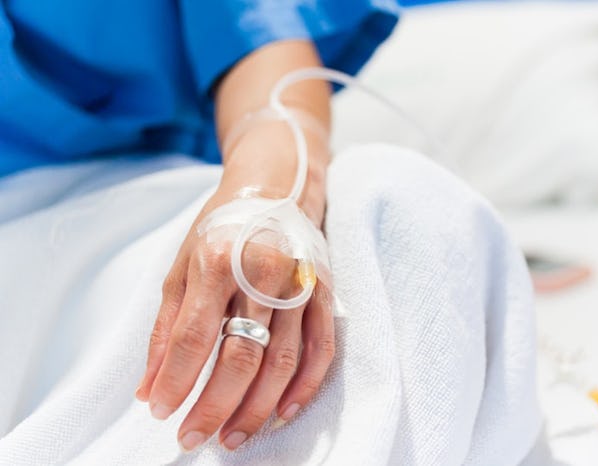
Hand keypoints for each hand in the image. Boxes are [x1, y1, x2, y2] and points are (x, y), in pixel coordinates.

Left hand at [135, 128, 333, 451]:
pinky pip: (321, 349)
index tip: (161, 414)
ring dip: (257, 408)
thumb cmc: (222, 228)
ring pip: (282, 361)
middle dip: (214, 406)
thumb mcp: (181, 266)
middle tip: (193, 439)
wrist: (277, 189)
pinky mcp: (324, 292)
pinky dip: (305, 387)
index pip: (194, 336)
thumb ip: (166, 329)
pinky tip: (283, 413)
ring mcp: (300, 284)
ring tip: (233, 439)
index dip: (176, 381)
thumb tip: (149, 389)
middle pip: (241, 356)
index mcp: (219, 260)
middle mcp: (264, 273)